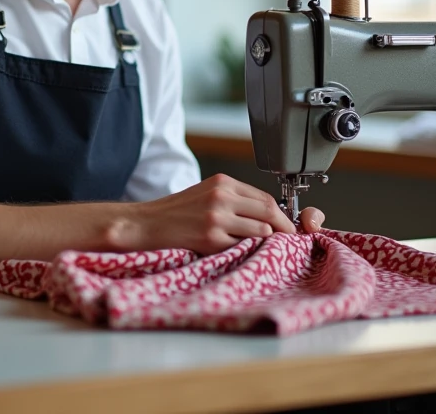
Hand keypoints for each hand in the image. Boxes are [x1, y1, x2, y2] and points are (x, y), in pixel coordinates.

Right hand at [123, 174, 325, 254]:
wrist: (146, 223)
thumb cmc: (176, 212)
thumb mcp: (206, 194)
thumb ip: (234, 200)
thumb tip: (268, 217)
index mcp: (222, 183)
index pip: (265, 198)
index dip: (282, 215)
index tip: (287, 227)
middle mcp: (221, 196)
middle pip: (269, 211)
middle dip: (284, 229)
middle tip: (288, 241)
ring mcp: (217, 217)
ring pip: (261, 230)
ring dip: (265, 242)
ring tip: (259, 248)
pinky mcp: (211, 238)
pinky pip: (242, 246)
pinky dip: (244, 251)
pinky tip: (234, 252)